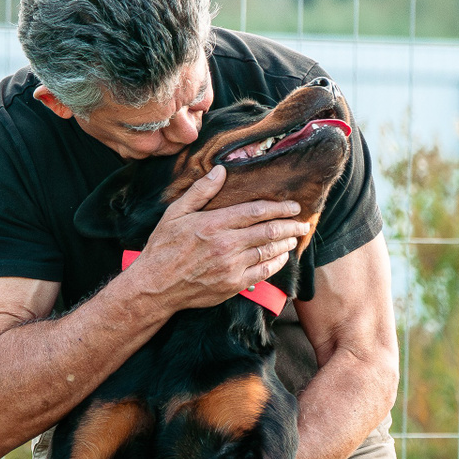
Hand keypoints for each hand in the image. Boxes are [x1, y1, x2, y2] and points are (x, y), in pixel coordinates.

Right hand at [125, 166, 307, 312]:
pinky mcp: (232, 285)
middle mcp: (226, 245)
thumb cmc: (163, 249)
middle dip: (290, 226)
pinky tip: (280, 258)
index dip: (279, 207)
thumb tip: (220, 171)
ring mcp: (231, 267)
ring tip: (294, 238)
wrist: (155, 287)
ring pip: (269, 252)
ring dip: (286, 244)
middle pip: (269, 231)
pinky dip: (275, 264)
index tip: (293, 206)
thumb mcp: (175, 214)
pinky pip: (262, 273)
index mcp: (214, 224)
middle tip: (303, 222)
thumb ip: (200, 192)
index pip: (256, 211)